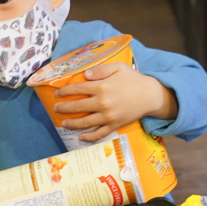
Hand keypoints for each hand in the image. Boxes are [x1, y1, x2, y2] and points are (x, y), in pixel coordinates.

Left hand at [52, 62, 177, 142]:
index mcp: (102, 87)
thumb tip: (84, 75)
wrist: (150, 95)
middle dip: (64, 108)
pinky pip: (100, 133)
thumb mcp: (118, 68)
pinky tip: (81, 137)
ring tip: (63, 123)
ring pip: (85, 122)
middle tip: (55, 108)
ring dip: (72, 123)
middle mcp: (103, 103)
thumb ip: (100, 70)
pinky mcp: (115, 125)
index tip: (57, 93)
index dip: (65, 91)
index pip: (77, 89)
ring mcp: (108, 116)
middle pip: (78, 106)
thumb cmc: (133, 79)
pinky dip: (89, 137)